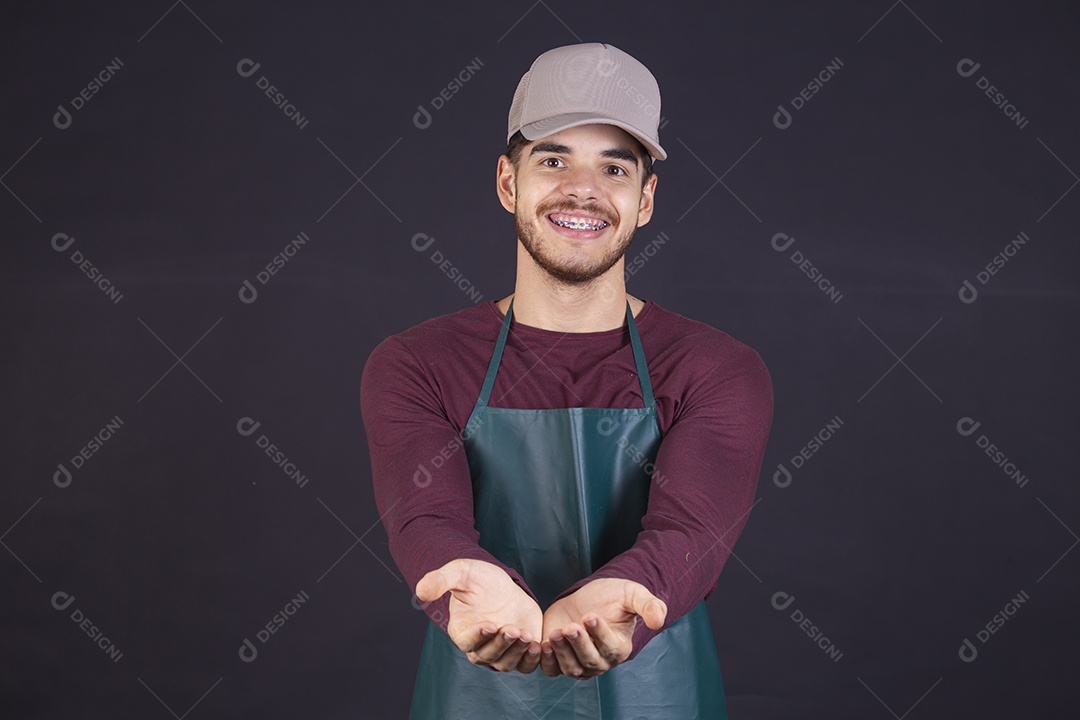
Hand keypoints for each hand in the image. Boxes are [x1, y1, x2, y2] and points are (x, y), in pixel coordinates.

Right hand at [416, 559, 542, 672]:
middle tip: (514, 629)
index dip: (478, 636)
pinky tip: (538, 645)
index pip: (467, 642)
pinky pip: (525, 665)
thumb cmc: (477, 578)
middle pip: (488, 656)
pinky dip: (532, 659)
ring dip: (517, 652)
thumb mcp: (460, 572)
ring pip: (506, 663)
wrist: (502, 584)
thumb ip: (440, 580)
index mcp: (462, 630)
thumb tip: (420, 592)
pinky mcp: (520, 650)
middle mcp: (479, 646)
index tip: (490, 625)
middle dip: (501, 644)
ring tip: (526, 634)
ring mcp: (501, 650)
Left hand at [540, 578, 666, 678]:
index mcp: (619, 647)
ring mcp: (579, 662)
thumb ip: (648, 605)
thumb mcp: (632, 594)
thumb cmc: (612, 597)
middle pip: (590, 660)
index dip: (599, 634)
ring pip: (570, 667)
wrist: (587, 596)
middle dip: (580, 644)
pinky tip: (543, 644)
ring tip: (555, 633)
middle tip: (571, 626)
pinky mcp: (559, 659)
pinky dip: (547, 660)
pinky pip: (552, 669)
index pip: (610, 647)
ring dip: (562, 651)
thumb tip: (658, 621)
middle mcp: (601, 660)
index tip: (590, 616)